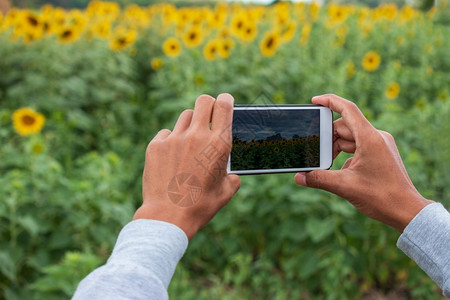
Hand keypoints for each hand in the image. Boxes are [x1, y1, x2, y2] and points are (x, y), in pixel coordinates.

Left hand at [133, 93, 240, 239]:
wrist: (168, 216)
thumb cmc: (200, 206)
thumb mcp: (225, 192)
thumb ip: (232, 177)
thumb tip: (231, 175)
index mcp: (219, 144)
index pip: (224, 105)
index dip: (226, 100)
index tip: (225, 102)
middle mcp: (197, 136)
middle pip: (203, 101)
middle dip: (208, 105)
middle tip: (208, 117)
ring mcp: (174, 139)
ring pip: (185, 116)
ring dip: (190, 124)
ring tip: (189, 143)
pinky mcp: (156, 146)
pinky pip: (166, 133)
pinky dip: (171, 140)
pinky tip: (172, 156)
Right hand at [294, 94, 432, 231]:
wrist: (406, 210)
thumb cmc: (381, 197)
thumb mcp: (345, 187)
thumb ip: (319, 179)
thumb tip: (299, 177)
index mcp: (370, 138)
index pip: (348, 110)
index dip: (330, 101)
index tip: (314, 100)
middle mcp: (376, 137)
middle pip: (344, 127)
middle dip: (327, 138)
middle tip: (312, 151)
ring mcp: (380, 145)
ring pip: (350, 139)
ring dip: (335, 148)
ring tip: (324, 165)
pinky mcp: (380, 153)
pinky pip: (357, 147)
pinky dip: (344, 155)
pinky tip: (338, 171)